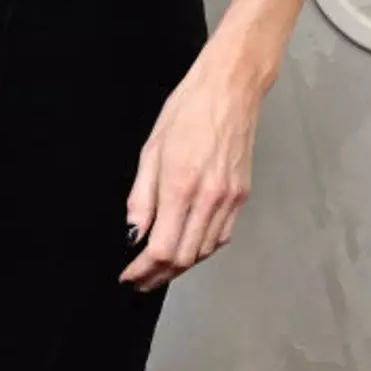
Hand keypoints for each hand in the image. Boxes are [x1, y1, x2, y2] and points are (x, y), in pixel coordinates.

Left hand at [121, 43, 263, 290]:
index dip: (143, 269)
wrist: (230, 90)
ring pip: (205, 252)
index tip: (128, 276)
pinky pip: (221, 236)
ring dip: (181, 266)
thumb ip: (142, 196)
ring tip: (158, 270)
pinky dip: (202, 249)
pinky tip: (187, 248)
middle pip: (185, 258)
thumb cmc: (187, 110)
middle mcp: (209, 199)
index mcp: (181, 185)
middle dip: (159, 275)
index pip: (163, 248)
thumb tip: (133, 233)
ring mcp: (229, 200)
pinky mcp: (241, 197)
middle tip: (139, 280)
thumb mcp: (151, 148)